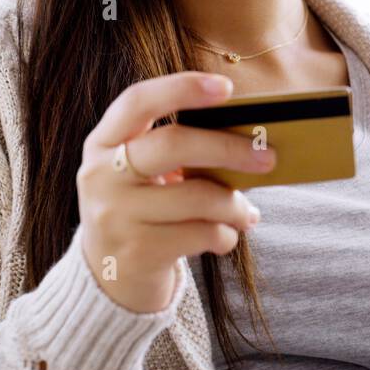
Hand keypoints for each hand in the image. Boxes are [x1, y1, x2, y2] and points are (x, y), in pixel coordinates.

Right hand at [76, 71, 275, 313]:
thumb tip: (249, 140)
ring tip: (247, 213)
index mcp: (103, 142)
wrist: (107, 280)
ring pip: (197, 196)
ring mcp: (115, 215)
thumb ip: (177, 153)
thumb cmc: (142, 212)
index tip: (226, 89)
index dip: (181, 88)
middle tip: (269, 156)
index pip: (138, 101)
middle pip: (173, 144)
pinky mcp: (136, 252)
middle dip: (229, 147)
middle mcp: (101, 175)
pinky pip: (201, 234)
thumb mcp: (141, 176)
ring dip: (235, 205)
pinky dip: (225, 235)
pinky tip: (225, 237)